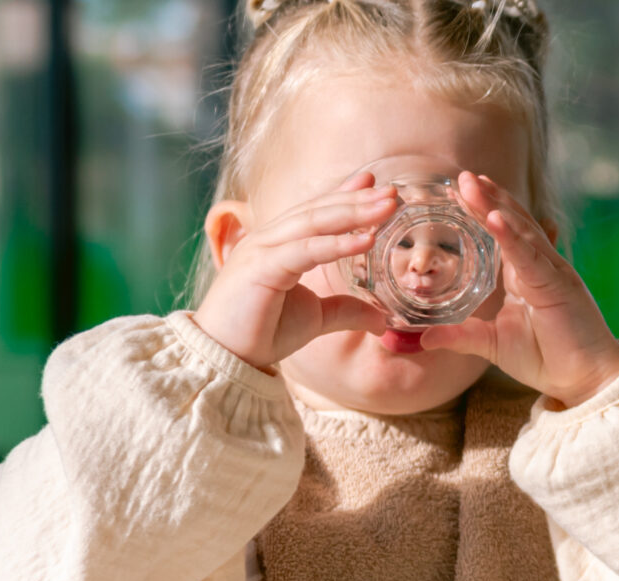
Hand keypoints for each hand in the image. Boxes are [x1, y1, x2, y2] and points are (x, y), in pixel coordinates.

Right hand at [193, 173, 396, 370]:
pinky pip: (306, 249)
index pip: (315, 211)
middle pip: (319, 210)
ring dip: (354, 212)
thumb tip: (382, 319)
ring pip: (313, 222)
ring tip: (388, 206)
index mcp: (278, 244)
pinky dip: (338, 243)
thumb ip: (345, 311)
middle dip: (358, 199)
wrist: (225, 358)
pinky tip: (367, 238)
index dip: (344, 194)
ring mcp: (263, 249)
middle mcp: (269, 239)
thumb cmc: (261, 333)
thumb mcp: (315, 318)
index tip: (374, 183)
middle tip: (393, 191)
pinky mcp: (261, 266)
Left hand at [420, 171, 618, 407]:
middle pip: (512, 222)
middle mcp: (538, 266)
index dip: (482, 211)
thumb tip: (423, 338)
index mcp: (524, 274)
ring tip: (472, 184)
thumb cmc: (546, 358)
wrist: (585, 380)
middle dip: (487, 198)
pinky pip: (531, 256)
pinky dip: (512, 237)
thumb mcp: (493, 345)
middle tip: (461, 176)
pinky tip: (495, 218)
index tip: (459, 191)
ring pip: (520, 231)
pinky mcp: (559, 284)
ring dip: (496, 205)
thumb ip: (461, 337)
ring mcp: (551, 271)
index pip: (501, 234)